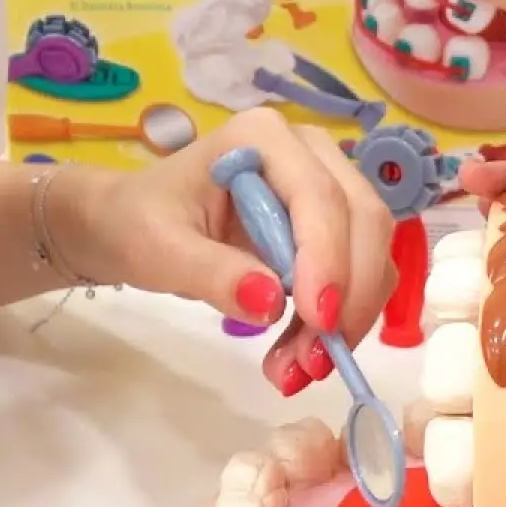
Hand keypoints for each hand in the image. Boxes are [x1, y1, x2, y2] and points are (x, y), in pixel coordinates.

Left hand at [63, 108, 398, 394]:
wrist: (134, 225)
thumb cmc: (140, 223)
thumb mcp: (159, 249)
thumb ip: (211, 272)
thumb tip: (270, 302)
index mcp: (264, 137)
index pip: (319, 196)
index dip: (328, 259)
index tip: (316, 321)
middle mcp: (310, 154)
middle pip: (364, 221)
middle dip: (349, 297)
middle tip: (312, 363)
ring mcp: (328, 188)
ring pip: (371, 253)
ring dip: (349, 317)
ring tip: (297, 370)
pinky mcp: (332, 229)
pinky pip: (359, 275)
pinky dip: (341, 321)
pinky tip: (301, 356)